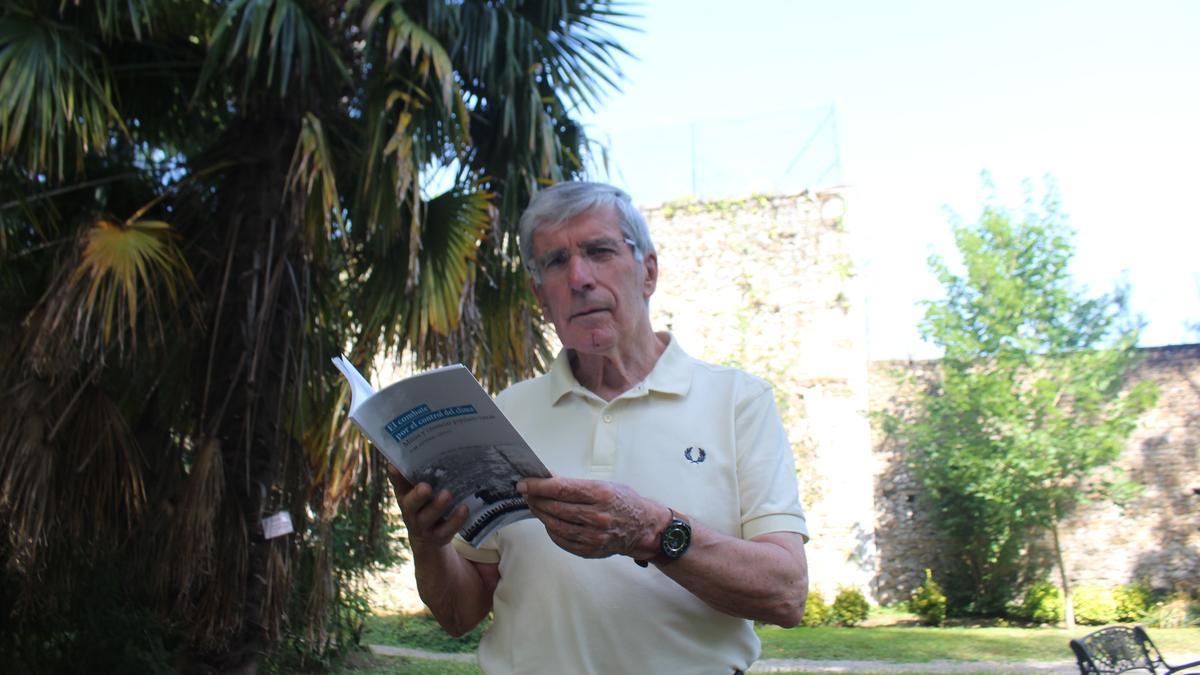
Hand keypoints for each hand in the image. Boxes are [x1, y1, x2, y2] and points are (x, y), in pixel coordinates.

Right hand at [388, 466, 468, 549]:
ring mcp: (424, 525)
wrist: (427, 538)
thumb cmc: (425, 504)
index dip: (396, 476)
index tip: (395, 465)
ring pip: (428, 517)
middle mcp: (411, 511)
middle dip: (417, 495)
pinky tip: (464, 508)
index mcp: (405, 496)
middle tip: (426, 486)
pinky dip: (455, 520)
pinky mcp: (438, 536)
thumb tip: (425, 444)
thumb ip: (420, 472)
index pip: (398, 484)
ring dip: (438, 506)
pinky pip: (446, 530)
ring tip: (448, 494)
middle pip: (410, 504)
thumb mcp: (420, 489)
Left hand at [517, 477, 667, 559]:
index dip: (538, 486)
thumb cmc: (624, 502)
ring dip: (541, 515)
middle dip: (536, 499)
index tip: (524, 483)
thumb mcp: (604, 484)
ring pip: (555, 525)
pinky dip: (551, 530)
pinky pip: (562, 540)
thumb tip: (548, 478)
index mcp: (600, 494)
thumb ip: (575, 484)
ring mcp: (594, 536)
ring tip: (535, 506)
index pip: (560, 489)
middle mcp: (597, 516)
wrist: (644, 528)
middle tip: (526, 493)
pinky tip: (548, 521)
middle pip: (555, 508)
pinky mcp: (590, 550)